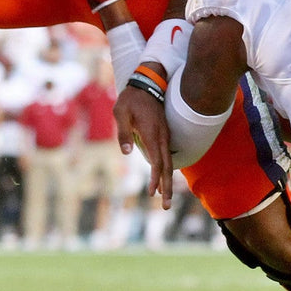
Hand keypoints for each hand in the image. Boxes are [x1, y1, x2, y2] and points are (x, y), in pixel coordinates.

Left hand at [115, 75, 174, 209]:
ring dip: (167, 181)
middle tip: (165, 206)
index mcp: (152, 134)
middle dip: (166, 188)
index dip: (155, 179)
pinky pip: (167, 155)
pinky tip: (163, 178)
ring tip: (165, 198)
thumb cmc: (131, 99)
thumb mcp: (121, 113)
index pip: (157, 162)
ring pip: (169, 162)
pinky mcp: (163, 134)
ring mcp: (165, 135)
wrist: (147, 83)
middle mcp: (162, 137)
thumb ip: (124, 133)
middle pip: (167, 167)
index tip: (152, 193)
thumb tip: (127, 153)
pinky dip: (166, 170)